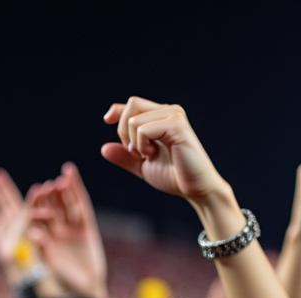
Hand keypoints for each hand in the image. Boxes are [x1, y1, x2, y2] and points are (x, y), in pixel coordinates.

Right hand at [0, 168, 35, 271]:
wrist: (25, 272)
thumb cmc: (35, 258)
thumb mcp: (38, 241)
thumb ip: (38, 227)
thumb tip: (47, 212)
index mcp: (32, 220)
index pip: (32, 203)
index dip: (29, 193)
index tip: (26, 183)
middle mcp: (20, 219)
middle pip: (11, 199)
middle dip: (3, 187)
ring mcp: (8, 225)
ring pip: (0, 205)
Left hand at [27, 162, 107, 297]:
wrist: (87, 288)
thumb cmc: (66, 280)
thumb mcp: (52, 265)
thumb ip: (43, 249)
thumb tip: (33, 233)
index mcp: (42, 237)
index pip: (37, 217)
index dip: (36, 205)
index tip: (35, 193)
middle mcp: (54, 229)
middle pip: (50, 207)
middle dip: (48, 196)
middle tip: (47, 186)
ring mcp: (69, 225)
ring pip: (64, 203)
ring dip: (61, 189)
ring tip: (60, 178)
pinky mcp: (85, 225)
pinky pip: (80, 204)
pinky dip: (75, 188)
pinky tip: (70, 173)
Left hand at [101, 97, 225, 204]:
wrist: (196, 189)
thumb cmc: (175, 177)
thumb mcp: (143, 166)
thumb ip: (126, 157)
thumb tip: (103, 148)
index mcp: (162, 117)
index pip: (134, 104)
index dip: (117, 110)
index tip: (107, 119)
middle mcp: (169, 111)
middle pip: (132, 105)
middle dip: (123, 130)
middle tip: (136, 153)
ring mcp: (174, 115)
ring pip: (135, 119)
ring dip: (134, 143)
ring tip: (149, 156)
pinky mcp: (176, 125)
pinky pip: (143, 129)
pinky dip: (142, 145)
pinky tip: (153, 155)